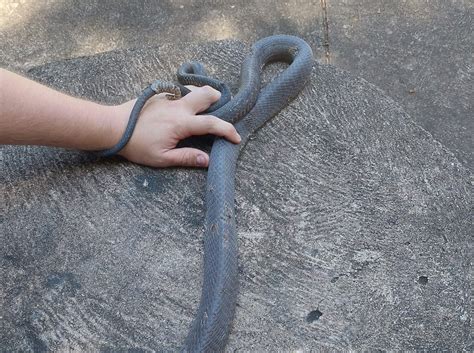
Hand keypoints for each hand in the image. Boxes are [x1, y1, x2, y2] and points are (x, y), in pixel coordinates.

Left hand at [112, 85, 240, 167]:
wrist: (113, 127)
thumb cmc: (137, 145)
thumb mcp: (162, 158)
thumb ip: (186, 157)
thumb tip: (207, 160)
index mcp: (181, 123)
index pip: (212, 124)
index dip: (227, 130)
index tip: (236, 137)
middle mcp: (178, 107)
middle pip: (206, 94)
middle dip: (218, 99)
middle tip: (222, 108)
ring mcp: (169, 98)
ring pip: (193, 89)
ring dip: (202, 95)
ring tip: (204, 107)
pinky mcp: (159, 94)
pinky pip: (179, 91)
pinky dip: (186, 96)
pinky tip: (181, 107)